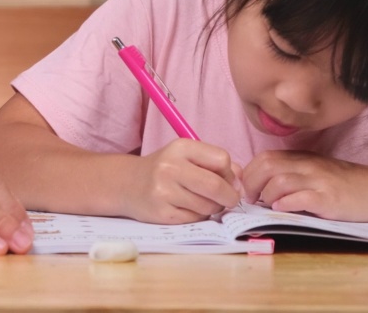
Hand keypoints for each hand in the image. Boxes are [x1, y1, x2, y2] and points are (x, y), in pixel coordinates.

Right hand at [122, 139, 240, 223]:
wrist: (127, 184)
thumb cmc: (164, 169)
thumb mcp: (186, 156)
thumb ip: (215, 164)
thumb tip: (240, 182)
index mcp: (181, 147)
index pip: (222, 159)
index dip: (229, 173)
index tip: (226, 179)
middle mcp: (170, 167)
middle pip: (216, 186)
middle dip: (230, 196)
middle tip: (230, 200)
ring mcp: (164, 192)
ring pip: (208, 206)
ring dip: (213, 208)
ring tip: (202, 202)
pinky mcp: (162, 214)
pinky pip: (195, 219)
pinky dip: (198, 216)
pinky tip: (188, 209)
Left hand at [240, 150, 367, 221]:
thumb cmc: (345, 184)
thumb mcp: (316, 171)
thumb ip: (292, 173)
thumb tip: (262, 186)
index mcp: (301, 159)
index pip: (264, 158)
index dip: (250, 173)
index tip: (248, 189)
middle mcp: (307, 166)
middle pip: (267, 166)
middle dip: (252, 184)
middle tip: (252, 200)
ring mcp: (318, 182)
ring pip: (279, 181)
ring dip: (266, 195)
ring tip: (268, 205)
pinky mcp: (328, 199)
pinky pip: (300, 198)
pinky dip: (286, 204)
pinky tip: (282, 210)